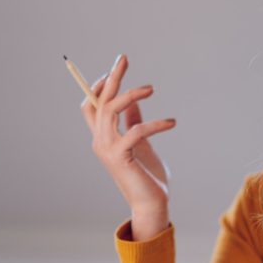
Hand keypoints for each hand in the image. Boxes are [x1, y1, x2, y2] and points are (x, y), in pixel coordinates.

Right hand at [80, 54, 175, 239]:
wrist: (151, 204)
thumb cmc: (147, 175)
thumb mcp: (142, 143)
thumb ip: (133, 122)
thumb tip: (134, 101)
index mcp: (103, 137)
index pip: (91, 104)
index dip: (98, 85)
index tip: (115, 70)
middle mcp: (100, 141)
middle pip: (99, 100)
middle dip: (111, 76)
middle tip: (124, 57)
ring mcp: (107, 149)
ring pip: (111, 109)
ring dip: (130, 94)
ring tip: (151, 88)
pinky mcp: (121, 157)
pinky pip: (135, 130)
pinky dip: (155, 123)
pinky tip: (171, 122)